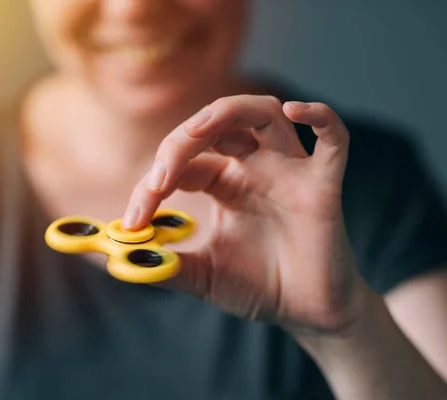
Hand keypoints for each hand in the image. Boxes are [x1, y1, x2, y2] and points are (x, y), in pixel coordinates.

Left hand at [122, 95, 373, 335]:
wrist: (305, 313)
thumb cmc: (257, 287)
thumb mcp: (201, 276)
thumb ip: (165, 265)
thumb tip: (118, 260)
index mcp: (223, 184)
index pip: (182, 165)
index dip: (152, 186)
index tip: (132, 223)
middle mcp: (254, 168)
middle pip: (216, 125)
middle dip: (180, 143)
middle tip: (159, 179)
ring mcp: (289, 171)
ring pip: (265, 113)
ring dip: (228, 112)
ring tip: (197, 132)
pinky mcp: (323, 186)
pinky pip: (333, 140)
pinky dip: (320, 117)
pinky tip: (297, 110)